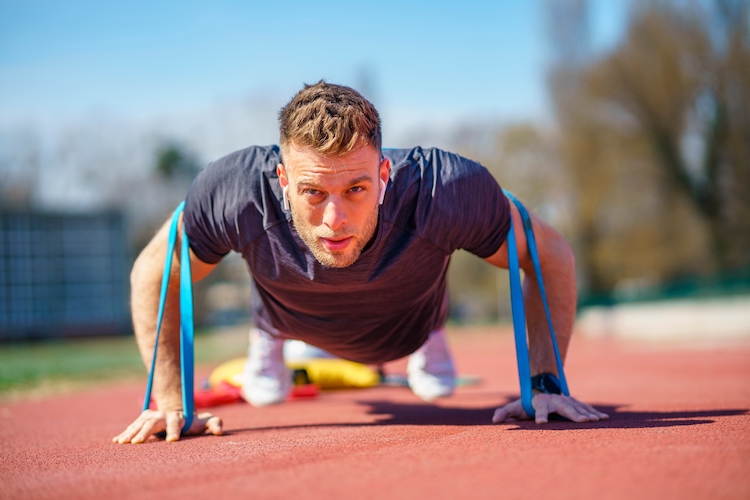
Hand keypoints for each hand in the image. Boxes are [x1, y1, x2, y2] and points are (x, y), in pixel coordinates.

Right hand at [113, 409, 222, 443]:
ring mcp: (151, 416)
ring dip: (131, 432)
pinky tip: (117, 441)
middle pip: (153, 423)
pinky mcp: (143, 419)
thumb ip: (213, 423)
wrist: (178, 411)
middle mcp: (163, 415)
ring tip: (123, 442)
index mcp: (178, 417)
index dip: (174, 431)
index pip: (175, 423)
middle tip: (137, 443)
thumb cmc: (193, 422)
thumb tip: (219, 431)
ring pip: (140, 424)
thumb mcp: (205, 421)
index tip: (172, 441)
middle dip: (145, 432)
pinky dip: (125, 433)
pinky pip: (133, 426)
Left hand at [492, 393, 608, 423]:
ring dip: (587, 413)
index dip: (539, 416)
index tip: (540, 422)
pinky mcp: (574, 404)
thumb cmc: (527, 402)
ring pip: (578, 407)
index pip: (539, 410)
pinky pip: (586, 408)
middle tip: (582, 421)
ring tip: (595, 420)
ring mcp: (566, 401)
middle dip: (574, 414)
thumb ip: (505, 413)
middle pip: (565, 408)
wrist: (540, 388)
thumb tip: (494, 420)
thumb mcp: (515, 407)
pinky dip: (595, 412)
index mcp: (540, 403)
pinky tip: (604, 418)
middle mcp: (555, 401)